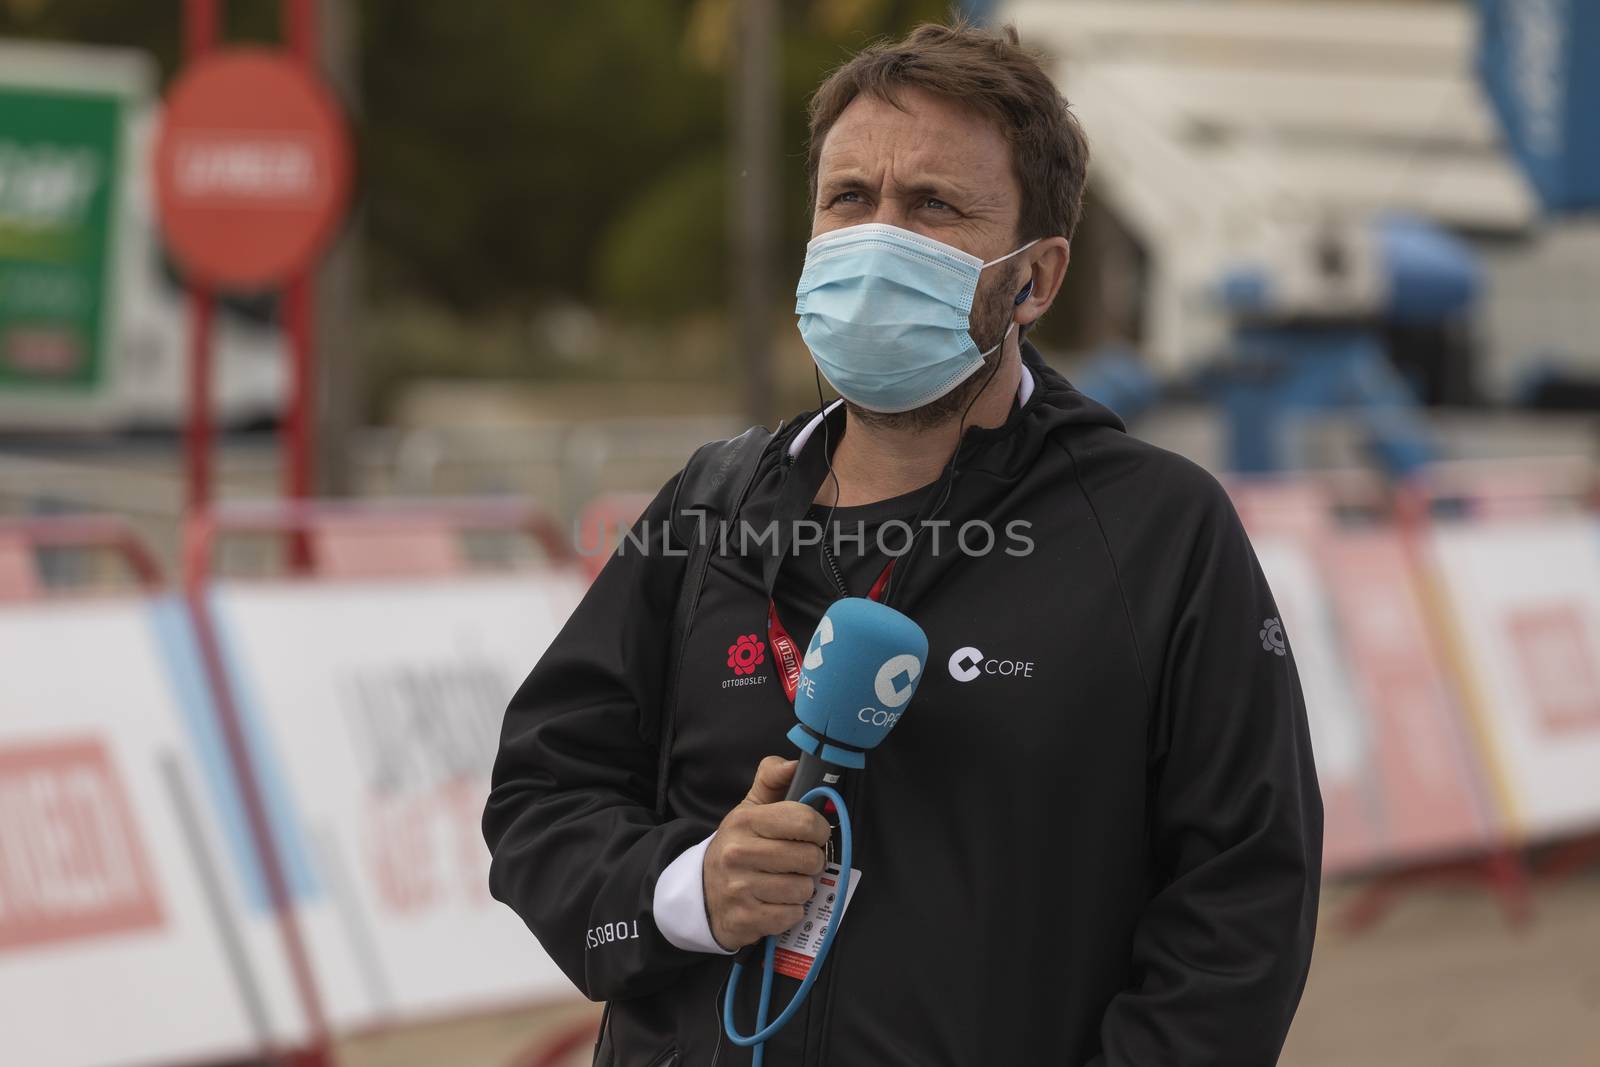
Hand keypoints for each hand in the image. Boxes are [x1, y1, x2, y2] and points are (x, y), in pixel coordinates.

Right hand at [703, 756, 830, 950]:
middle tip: (798, 862)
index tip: (813, 835)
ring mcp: (740, 888)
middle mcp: (738, 853)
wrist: (701, 893)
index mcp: (745, 821)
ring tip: (784, 882)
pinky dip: (790, 911)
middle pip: (809, 858)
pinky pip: (792, 915)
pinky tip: (774, 902)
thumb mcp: (749, 809)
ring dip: (801, 888)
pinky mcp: (745, 918)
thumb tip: (795, 763)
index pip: (803, 820)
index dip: (819, 829)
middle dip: (811, 862)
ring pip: (803, 889)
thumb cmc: (737, 846)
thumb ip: (772, 779)